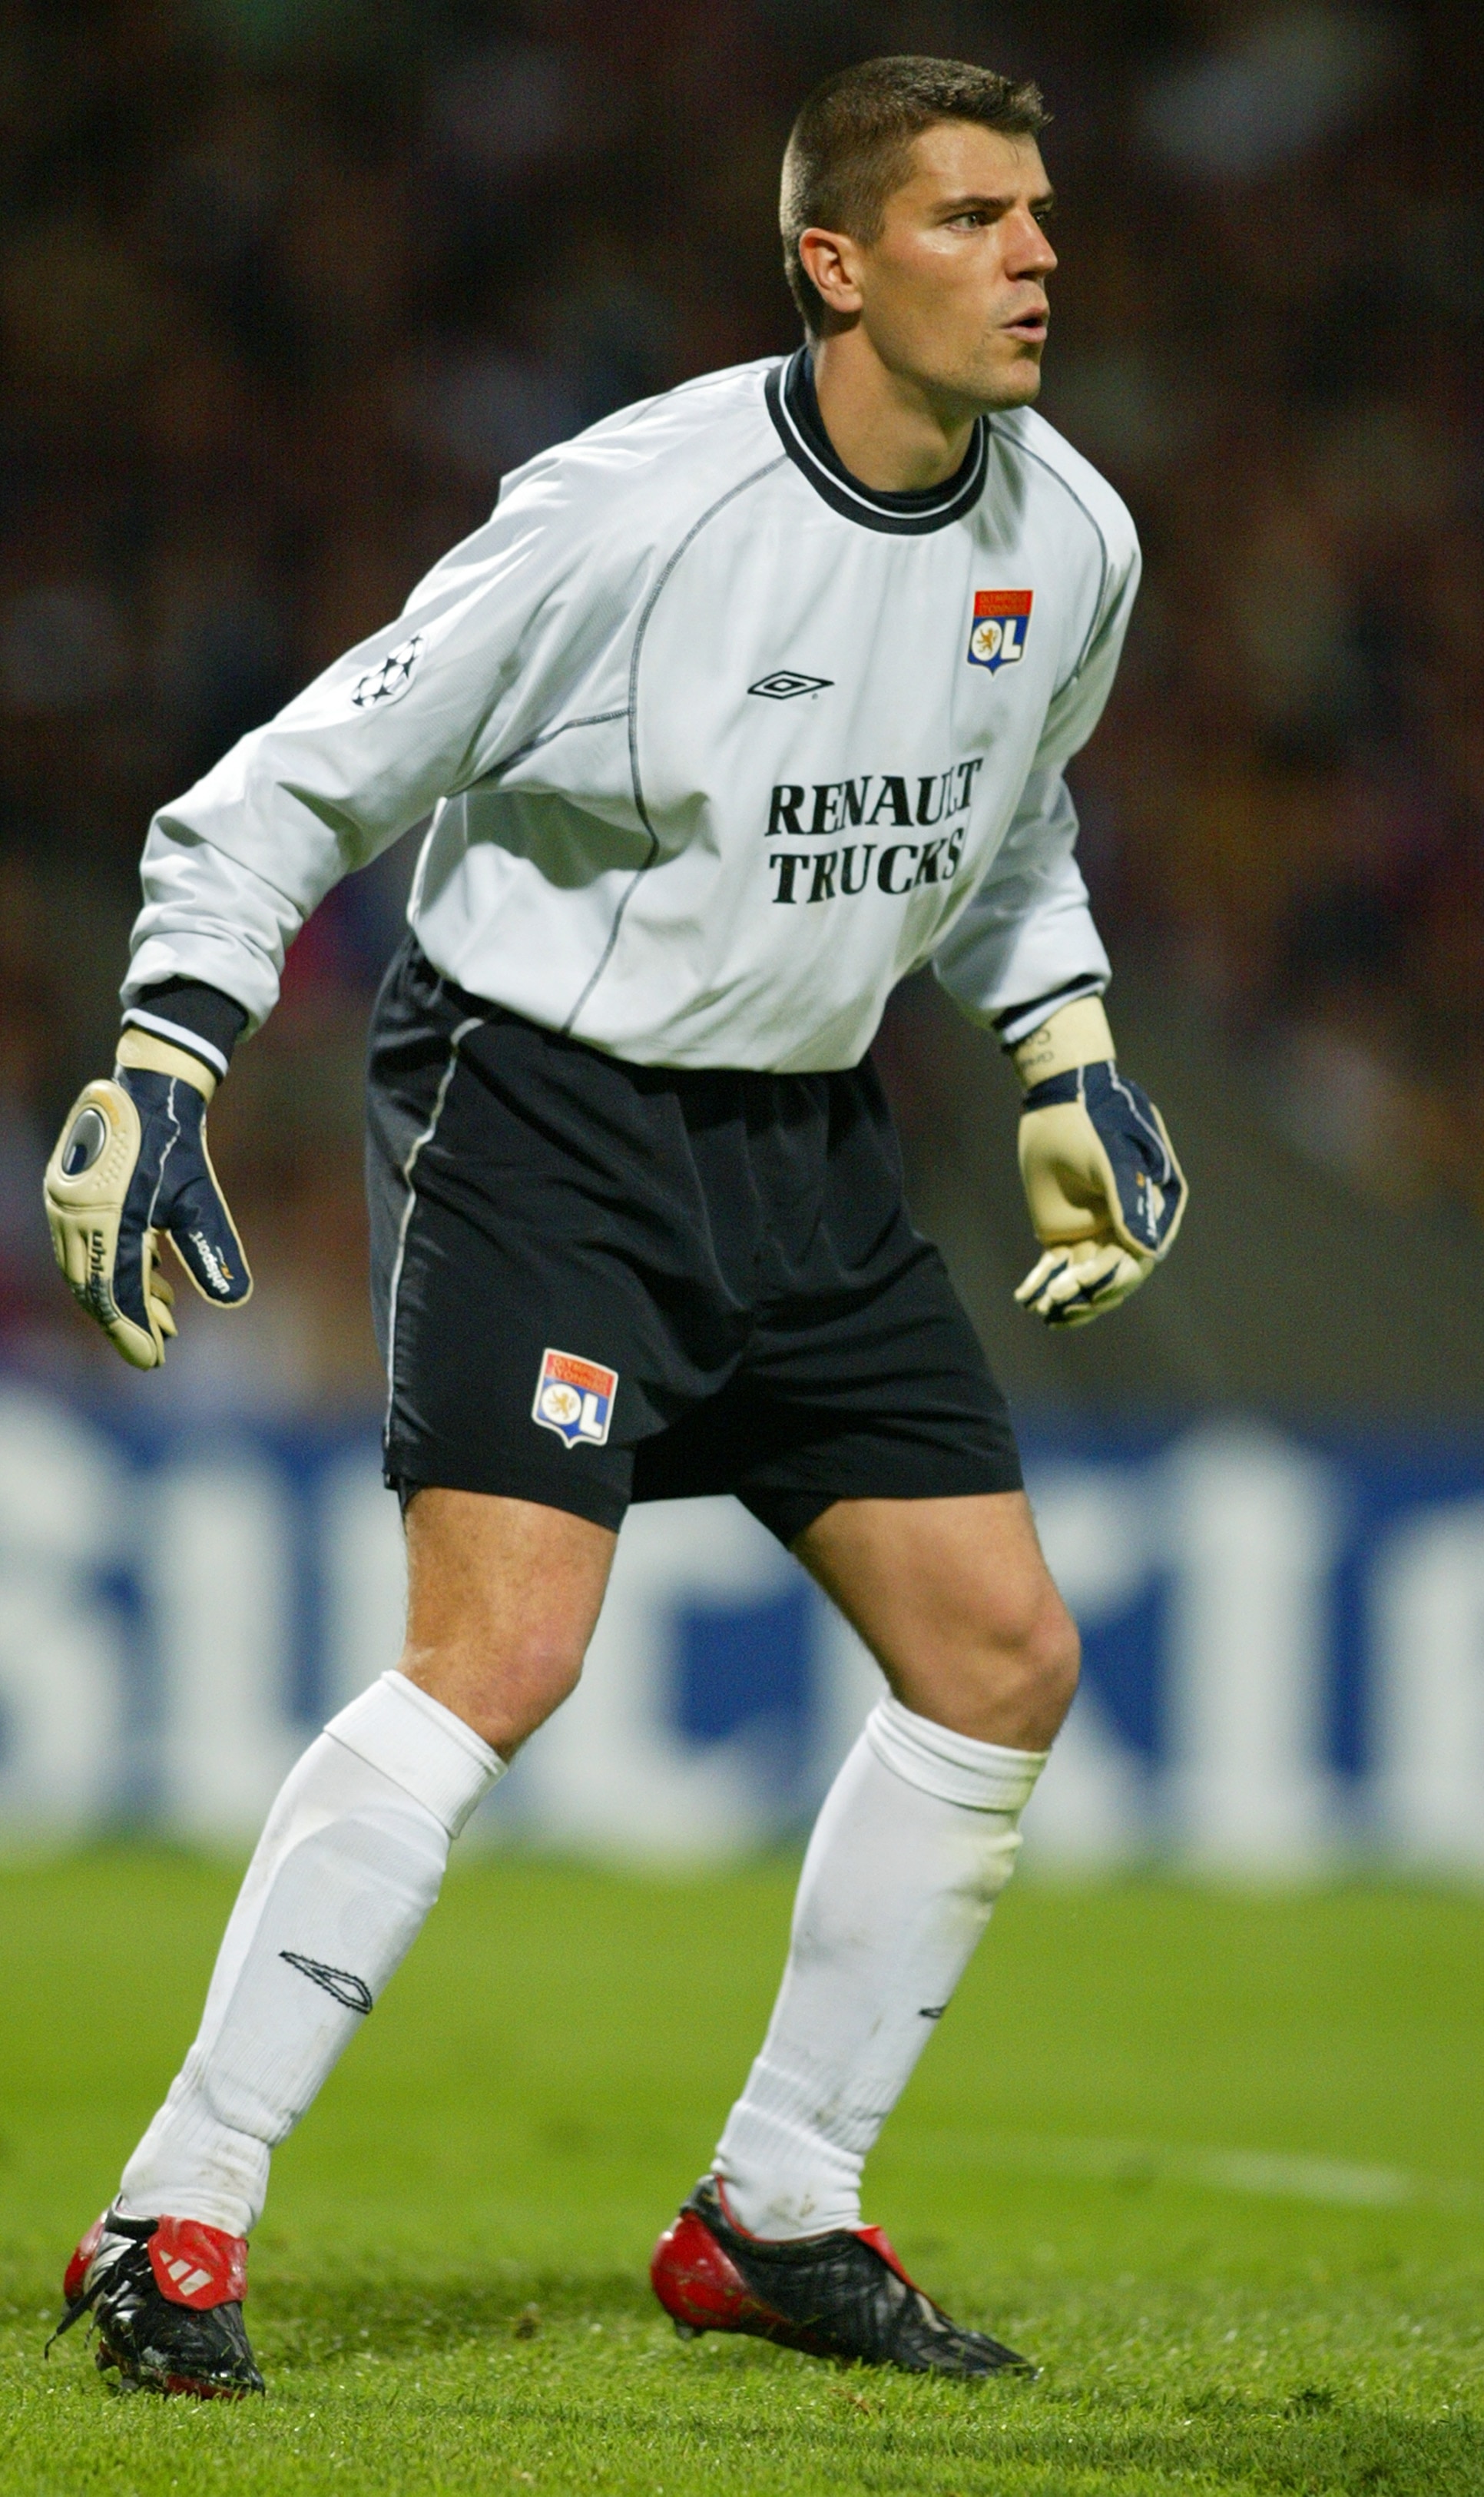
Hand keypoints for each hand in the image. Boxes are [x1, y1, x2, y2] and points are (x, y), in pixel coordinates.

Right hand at [44, 1031, 251, 1369]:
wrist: (150, 1090)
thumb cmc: (177, 1144)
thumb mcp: (200, 1199)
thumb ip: (212, 1249)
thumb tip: (235, 1298)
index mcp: (103, 1220)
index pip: (112, 1293)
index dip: (132, 1331)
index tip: (154, 1360)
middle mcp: (73, 1216)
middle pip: (93, 1288)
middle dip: (126, 1321)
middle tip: (159, 1347)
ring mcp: (66, 1205)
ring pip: (87, 1270)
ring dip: (123, 1297)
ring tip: (164, 1317)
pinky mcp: (70, 1197)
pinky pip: (86, 1247)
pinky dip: (116, 1269)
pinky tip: (153, 1281)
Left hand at [1014, 1059, 1184, 1329]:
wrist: (1061, 1097)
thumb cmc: (1095, 1119)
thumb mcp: (1112, 1155)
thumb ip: (1127, 1199)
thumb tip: (1145, 1252)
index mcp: (1155, 1210)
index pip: (1140, 1257)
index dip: (1115, 1278)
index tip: (1085, 1285)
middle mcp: (1130, 1228)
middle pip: (1113, 1275)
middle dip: (1087, 1294)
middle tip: (1058, 1303)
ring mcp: (1099, 1233)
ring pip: (1085, 1279)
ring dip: (1066, 1299)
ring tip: (1043, 1313)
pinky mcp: (1067, 1234)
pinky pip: (1058, 1268)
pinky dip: (1043, 1283)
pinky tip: (1025, 1298)